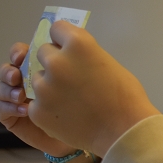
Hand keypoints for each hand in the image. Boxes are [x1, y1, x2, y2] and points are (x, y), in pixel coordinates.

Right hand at [0, 42, 78, 156]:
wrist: (84, 134)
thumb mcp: (81, 78)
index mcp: (37, 68)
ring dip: (7, 89)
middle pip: (7, 68)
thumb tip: (65, 40)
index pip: (22, 53)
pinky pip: (2, 108)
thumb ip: (71, 61)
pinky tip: (24, 109)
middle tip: (17, 76)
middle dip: (9, 70)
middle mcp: (24, 81)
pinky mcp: (12, 117)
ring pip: (0, 87)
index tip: (24, 55)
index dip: (19, 52)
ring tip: (20, 95)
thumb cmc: (85, 104)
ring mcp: (16, 98)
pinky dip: (10, 107)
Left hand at [26, 21, 159, 156]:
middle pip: (43, 53)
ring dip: (49, 86)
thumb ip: (85, 55)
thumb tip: (70, 54)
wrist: (124, 133)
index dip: (63, 39)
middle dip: (54, 62)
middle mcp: (56, 62)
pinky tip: (67, 115)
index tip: (68, 49)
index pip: (57, 28)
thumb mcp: (109, 64)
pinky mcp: (37, 110)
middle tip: (71, 78)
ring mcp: (44, 87)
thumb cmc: (125, 98)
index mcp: (78, 45)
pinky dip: (48, 108)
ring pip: (37, 79)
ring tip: (71, 101)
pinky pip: (36, 103)